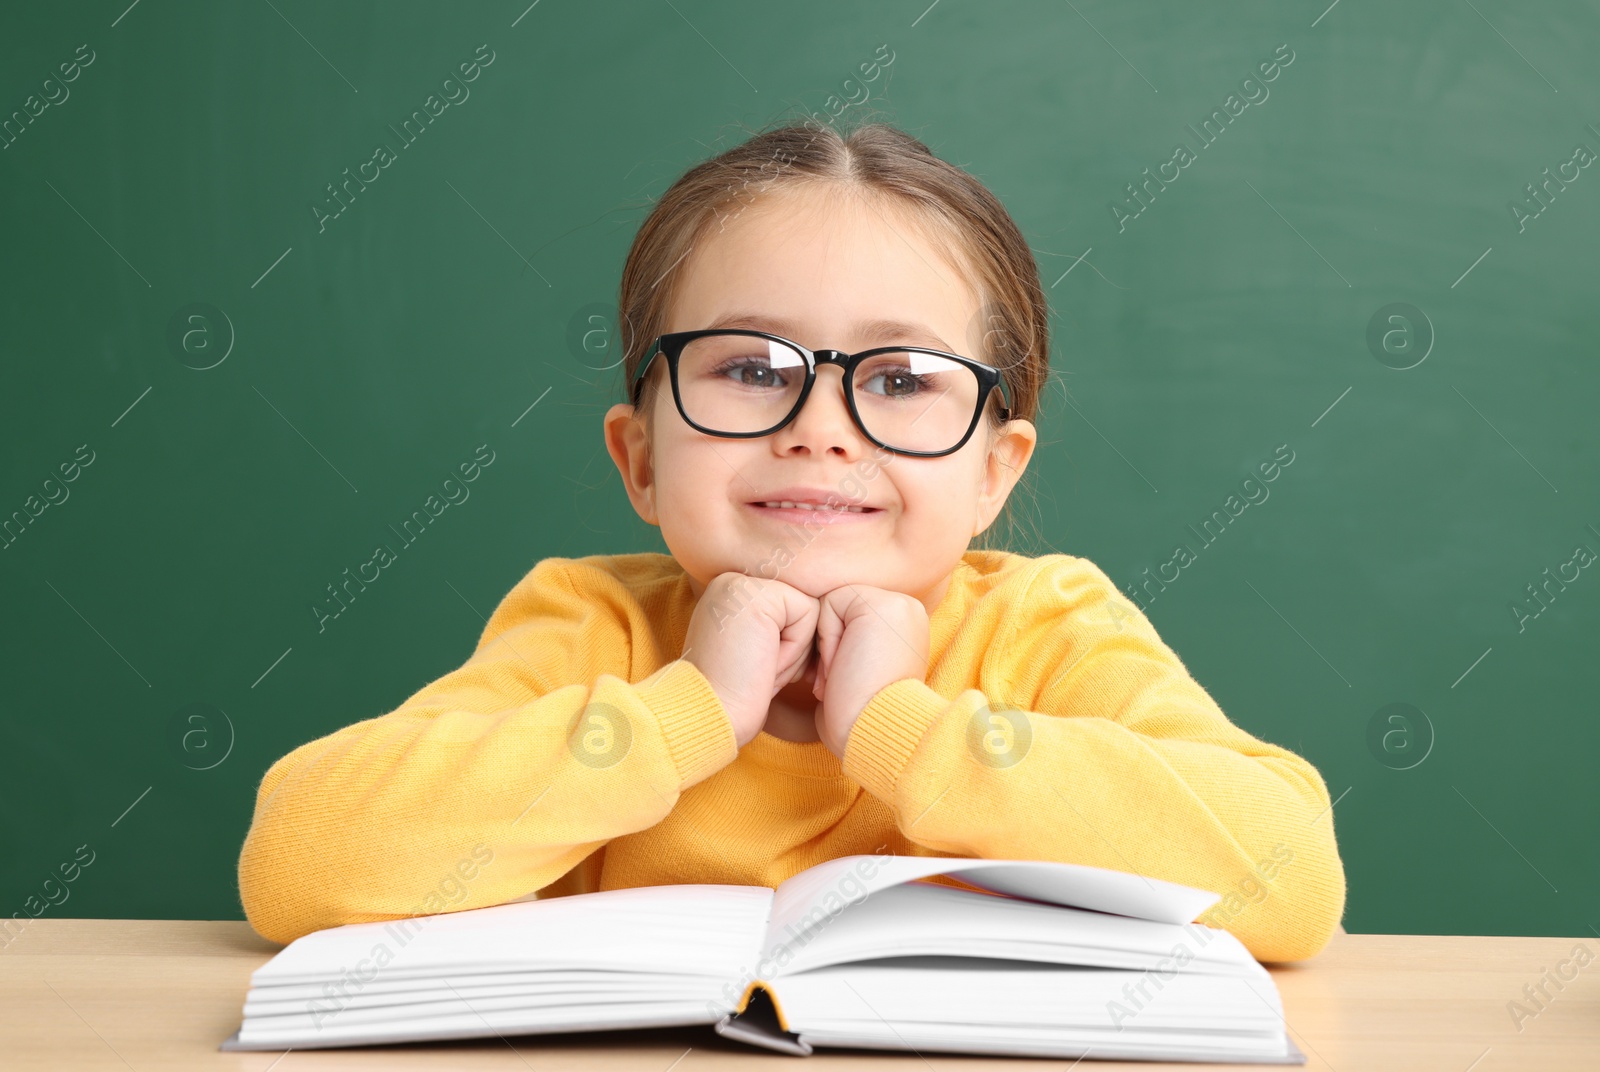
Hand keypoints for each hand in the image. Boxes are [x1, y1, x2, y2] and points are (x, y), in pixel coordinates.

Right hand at [681, 573, 819, 747]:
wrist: (707, 717)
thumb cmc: (733, 698)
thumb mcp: (755, 652)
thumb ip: (776, 626)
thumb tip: (819, 619)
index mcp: (730, 594)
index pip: (790, 607)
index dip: (790, 646)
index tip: (764, 672)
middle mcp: (733, 581)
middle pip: (801, 606)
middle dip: (795, 649)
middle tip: (761, 673)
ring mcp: (742, 583)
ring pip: (808, 609)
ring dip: (795, 652)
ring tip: (760, 669)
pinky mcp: (757, 594)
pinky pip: (808, 612)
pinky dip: (795, 648)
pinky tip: (766, 664)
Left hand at [812, 584, 930, 757]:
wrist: (877, 735)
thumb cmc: (862, 718)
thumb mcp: (861, 672)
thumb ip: (852, 643)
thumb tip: (827, 635)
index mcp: (906, 627)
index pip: (849, 617)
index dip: (834, 649)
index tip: (842, 684)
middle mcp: (907, 611)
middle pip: (840, 608)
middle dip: (829, 646)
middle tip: (839, 682)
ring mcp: (898, 604)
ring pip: (832, 605)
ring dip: (827, 646)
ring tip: (841, 677)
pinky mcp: (881, 604)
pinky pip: (829, 604)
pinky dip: (826, 639)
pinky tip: (842, 666)